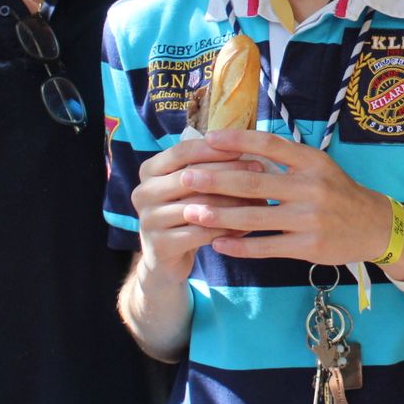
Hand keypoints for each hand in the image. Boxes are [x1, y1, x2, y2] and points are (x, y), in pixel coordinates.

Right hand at [132, 137, 261, 281]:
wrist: (166, 256)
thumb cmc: (186, 212)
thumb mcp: (191, 186)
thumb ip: (207, 165)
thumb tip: (248, 146)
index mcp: (149, 170)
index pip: (182, 151)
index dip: (214, 148)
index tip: (245, 148)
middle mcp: (142, 192)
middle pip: (191, 176)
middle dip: (229, 172)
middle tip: (261, 170)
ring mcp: (148, 220)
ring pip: (199, 206)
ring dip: (233, 203)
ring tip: (261, 200)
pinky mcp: (160, 245)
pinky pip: (201, 233)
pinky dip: (227, 229)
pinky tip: (248, 226)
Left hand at [189, 129, 397, 265]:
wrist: (374, 226)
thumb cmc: (337, 192)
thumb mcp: (318, 167)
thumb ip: (285, 159)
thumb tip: (239, 146)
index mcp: (312, 162)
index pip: (269, 145)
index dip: (237, 141)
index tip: (208, 139)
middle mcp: (312, 187)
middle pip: (254, 182)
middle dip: (215, 180)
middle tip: (186, 178)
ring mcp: (310, 219)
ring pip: (255, 217)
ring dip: (219, 216)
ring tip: (191, 213)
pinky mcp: (309, 246)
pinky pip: (267, 246)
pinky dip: (240, 246)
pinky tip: (218, 244)